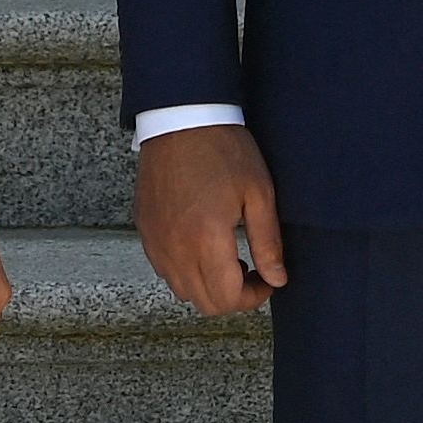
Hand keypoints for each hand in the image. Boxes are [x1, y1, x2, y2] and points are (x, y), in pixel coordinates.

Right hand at [134, 122, 288, 313]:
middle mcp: (174, 249)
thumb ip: (268, 242)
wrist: (182, 120)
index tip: (268, 280)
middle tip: (252, 269)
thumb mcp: (259, 192)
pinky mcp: (145, 232)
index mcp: (206, 240)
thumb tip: (277, 279)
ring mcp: (155, 243)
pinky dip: (186, 271)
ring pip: (182, 290)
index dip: (253, 298)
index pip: (226, 299)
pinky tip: (203, 245)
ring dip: (208, 285)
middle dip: (232, 296)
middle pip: (203, 303)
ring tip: (228, 256)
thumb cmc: (224, 150)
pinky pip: (165, 270)